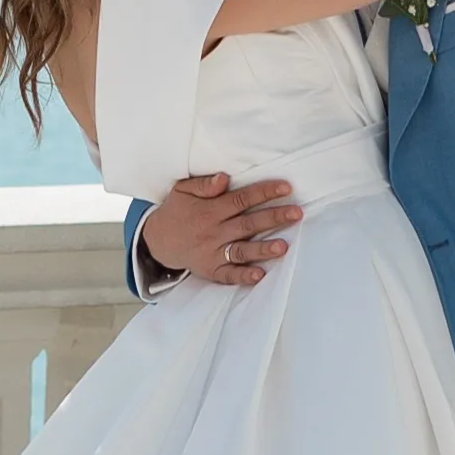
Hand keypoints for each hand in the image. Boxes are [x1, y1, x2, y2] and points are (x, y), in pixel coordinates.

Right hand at [138, 171, 301, 288]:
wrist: (157, 241)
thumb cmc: (177, 211)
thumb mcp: (182, 190)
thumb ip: (203, 184)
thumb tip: (225, 178)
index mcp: (210, 210)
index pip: (241, 199)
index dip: (264, 193)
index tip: (286, 187)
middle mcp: (213, 231)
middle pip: (247, 224)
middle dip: (273, 218)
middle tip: (296, 213)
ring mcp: (212, 252)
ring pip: (241, 250)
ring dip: (262, 249)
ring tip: (283, 246)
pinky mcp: (211, 269)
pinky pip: (228, 274)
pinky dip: (243, 275)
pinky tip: (259, 275)